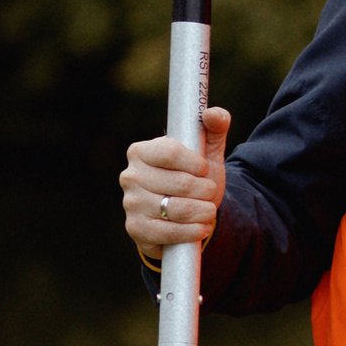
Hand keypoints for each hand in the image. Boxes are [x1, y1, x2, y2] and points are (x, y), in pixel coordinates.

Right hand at [123, 110, 229, 260]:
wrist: (186, 215)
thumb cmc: (195, 178)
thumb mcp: (208, 151)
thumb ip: (215, 126)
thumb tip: (212, 113)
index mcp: (141, 151)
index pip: (170, 152)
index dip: (195, 163)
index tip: (205, 169)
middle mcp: (130, 176)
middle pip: (180, 183)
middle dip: (204, 190)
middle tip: (209, 193)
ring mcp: (130, 203)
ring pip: (177, 209)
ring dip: (202, 211)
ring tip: (208, 210)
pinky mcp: (136, 229)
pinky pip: (168, 232)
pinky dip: (191, 232)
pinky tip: (201, 228)